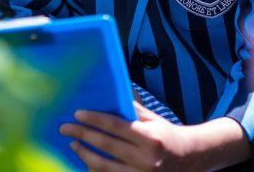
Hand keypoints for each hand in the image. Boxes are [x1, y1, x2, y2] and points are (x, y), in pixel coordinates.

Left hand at [59, 102, 250, 171]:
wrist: (188, 160)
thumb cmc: (166, 134)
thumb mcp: (153, 119)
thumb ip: (134, 108)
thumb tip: (114, 90)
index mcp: (149, 137)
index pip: (115, 126)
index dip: (94, 119)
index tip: (77, 114)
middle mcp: (144, 158)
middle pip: (106, 146)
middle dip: (83, 135)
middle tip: (65, 128)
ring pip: (105, 167)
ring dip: (85, 155)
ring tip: (73, 144)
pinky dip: (96, 170)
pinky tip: (86, 161)